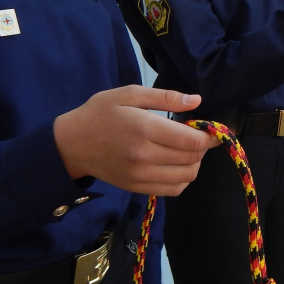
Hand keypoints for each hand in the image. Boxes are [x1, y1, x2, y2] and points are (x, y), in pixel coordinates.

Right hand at [54, 86, 217, 195]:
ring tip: (186, 149)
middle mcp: (144, 156)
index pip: (191, 141)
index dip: (210, 137)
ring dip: (195, 163)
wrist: (70, 144)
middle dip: (203, 147)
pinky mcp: (136, 187)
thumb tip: (197, 101)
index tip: (214, 130)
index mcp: (144, 129)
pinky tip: (176, 164)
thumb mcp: (129, 94)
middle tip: (197, 135)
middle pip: (192, 159)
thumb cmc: (100, 113)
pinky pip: (173, 190)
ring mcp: (140, 175)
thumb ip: (166, 97)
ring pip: (186, 177)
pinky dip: (183, 178)